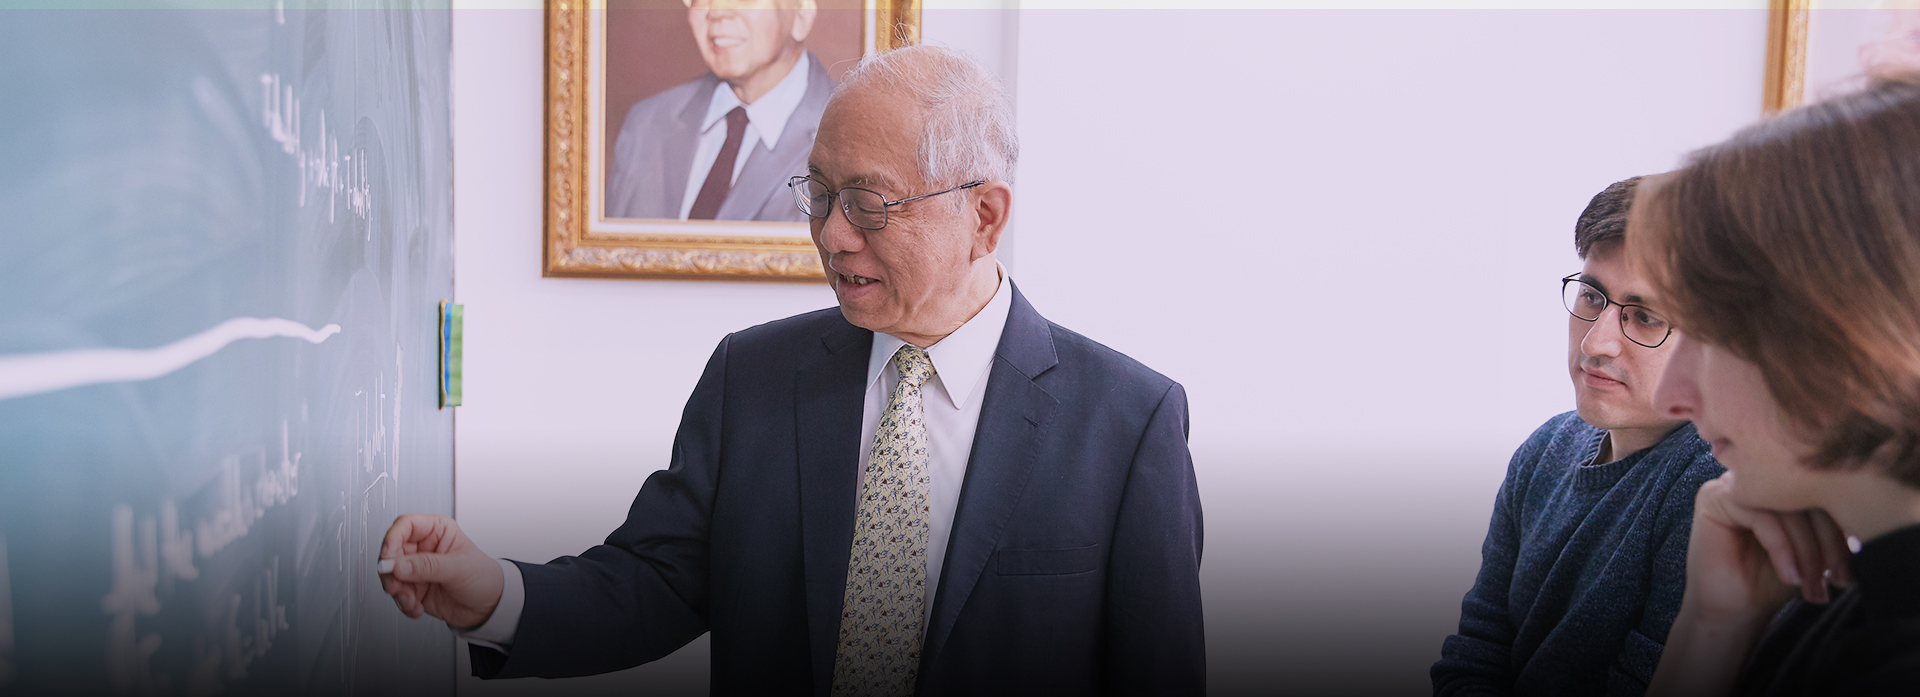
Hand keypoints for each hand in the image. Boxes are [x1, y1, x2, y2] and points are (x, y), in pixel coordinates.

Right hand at [378, 513, 504, 627]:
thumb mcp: (458, 568)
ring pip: (390, 574)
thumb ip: (428, 566)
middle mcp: (423, 547)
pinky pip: (397, 594)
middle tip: (396, 586)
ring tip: (411, 601)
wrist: (489, 607)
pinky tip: (417, 607)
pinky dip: (403, 603)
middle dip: (390, 571)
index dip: (392, 538)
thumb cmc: (483, 577)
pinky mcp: (414, 587)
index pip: (406, 525)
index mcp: (437, 531)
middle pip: (392, 551)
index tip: (388, 556)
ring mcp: (416, 568)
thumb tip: (399, 566)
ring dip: (397, 591)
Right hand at [1682, 472, 1852, 623]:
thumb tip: (1865, 513)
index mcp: (1781, 485)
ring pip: (1786, 508)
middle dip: (1827, 544)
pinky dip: (1782, 550)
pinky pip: (1762, 517)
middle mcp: (1757, 480)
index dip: (1842, 530)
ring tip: (1811, 585)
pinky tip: (1790, 577)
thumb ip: (1829, 525)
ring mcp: (1733, 486)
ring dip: (1806, 552)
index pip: (1822, 493)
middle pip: (1807, 497)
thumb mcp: (1812, 550)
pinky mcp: (1714, 499)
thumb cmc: (1771, 581)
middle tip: (1836, 581)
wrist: (1734, 610)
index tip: (1849, 571)